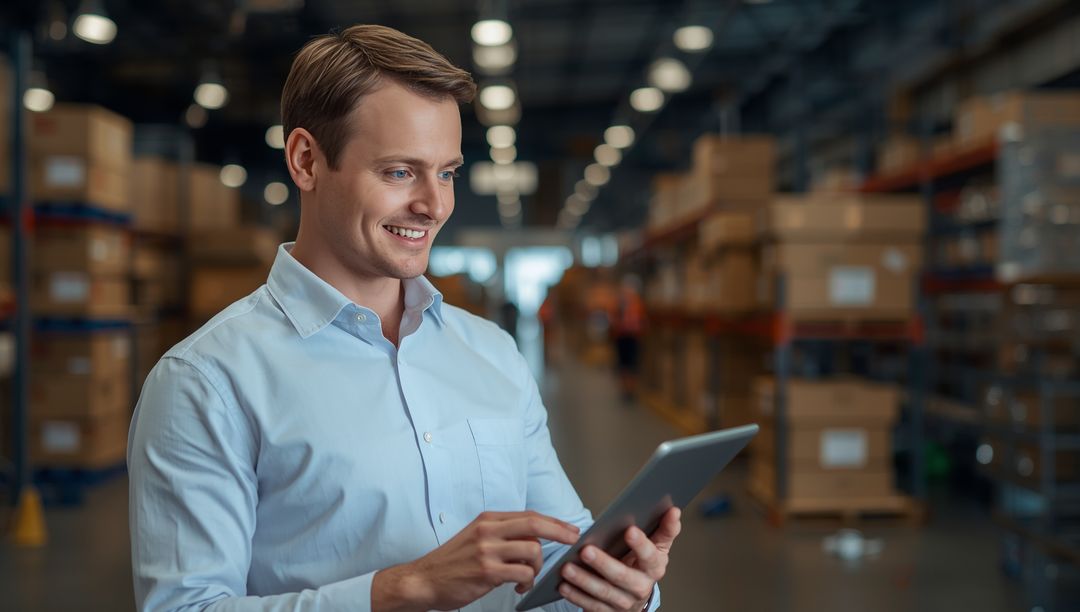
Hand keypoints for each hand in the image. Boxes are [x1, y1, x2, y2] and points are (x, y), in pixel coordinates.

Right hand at [372, 511, 579, 611]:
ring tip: (527, 578)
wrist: (424, 579)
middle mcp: (488, 530)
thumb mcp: (476, 537)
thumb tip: (535, 539)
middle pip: (535, 525)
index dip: (554, 522)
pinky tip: (519, 587)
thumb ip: (503, 534)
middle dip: (560, 532)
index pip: (529, 515)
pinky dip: (527, 581)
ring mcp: (487, 550)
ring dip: (537, 567)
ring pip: (532, 551)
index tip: (569, 529)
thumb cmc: (452, 562)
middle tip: (573, 540)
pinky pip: (522, 573)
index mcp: (488, 519)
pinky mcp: (487, 571)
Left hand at [558, 507, 681, 610]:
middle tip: (586, 550)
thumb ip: (665, 529)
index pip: (650, 555)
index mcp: (655, 567)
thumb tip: (674, 510)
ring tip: (567, 567)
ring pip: (604, 593)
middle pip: (622, 576)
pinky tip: (564, 585)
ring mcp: (625, 602)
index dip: (641, 544)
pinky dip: (577, 596)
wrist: (635, 594)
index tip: (630, 530)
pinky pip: (591, 606)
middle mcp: (641, 587)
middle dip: (603, 564)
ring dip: (584, 581)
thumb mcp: (657, 546)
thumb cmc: (643, 563)